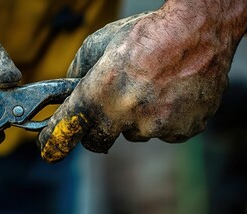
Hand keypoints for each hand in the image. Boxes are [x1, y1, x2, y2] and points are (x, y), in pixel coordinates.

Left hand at [38, 1, 246, 162]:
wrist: (198, 31)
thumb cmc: (147, 34)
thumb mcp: (99, 44)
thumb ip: (77, 72)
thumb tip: (68, 92)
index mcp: (99, 93)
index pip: (66, 129)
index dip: (53, 141)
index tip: (48, 150)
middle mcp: (124, 115)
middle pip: (97, 141)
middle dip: (96, 130)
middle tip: (107, 109)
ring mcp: (155, 126)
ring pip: (134, 133)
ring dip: (134, 119)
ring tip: (149, 88)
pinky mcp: (181, 130)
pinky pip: (162, 132)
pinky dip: (162, 118)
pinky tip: (170, 94)